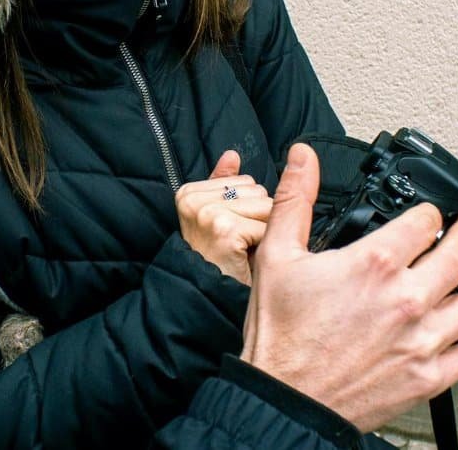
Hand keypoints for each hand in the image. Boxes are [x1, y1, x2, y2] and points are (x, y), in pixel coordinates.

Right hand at [175, 150, 273, 284]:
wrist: (209, 302)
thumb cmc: (218, 264)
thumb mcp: (215, 220)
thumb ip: (223, 185)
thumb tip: (233, 154)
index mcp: (189, 192)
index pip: (246, 182)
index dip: (249, 211)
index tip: (230, 235)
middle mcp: (193, 200)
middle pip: (259, 191)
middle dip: (259, 220)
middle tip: (239, 247)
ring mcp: (207, 214)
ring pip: (268, 207)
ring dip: (265, 234)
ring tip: (243, 253)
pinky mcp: (224, 229)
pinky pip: (268, 225)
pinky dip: (266, 246)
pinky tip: (247, 259)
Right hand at [240, 143, 457, 431]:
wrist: (285, 398)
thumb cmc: (280, 335)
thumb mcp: (276, 254)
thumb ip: (294, 199)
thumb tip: (302, 158)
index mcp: (375, 263)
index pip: (426, 220)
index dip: (430, 210)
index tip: (429, 213)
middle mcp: (407, 298)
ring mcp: (423, 338)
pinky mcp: (428, 375)